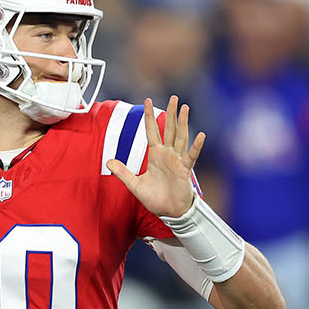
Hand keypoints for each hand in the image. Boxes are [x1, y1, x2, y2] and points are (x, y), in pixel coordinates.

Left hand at [106, 95, 204, 219]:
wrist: (169, 212)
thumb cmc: (154, 198)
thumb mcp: (134, 185)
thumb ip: (123, 172)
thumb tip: (108, 161)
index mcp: (155, 155)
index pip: (152, 132)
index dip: (149, 117)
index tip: (148, 101)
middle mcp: (167, 154)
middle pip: (169, 129)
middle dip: (171, 113)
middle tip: (174, 96)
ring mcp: (177, 160)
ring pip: (181, 137)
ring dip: (183, 123)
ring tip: (185, 108)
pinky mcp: (185, 170)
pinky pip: (191, 156)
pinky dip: (195, 146)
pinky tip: (201, 135)